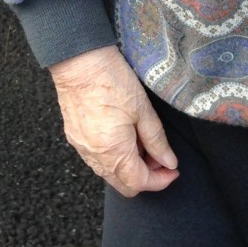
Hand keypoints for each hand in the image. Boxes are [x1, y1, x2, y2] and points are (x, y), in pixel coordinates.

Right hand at [49, 44, 178, 196]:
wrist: (78, 60)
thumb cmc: (111, 80)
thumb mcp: (143, 109)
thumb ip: (157, 140)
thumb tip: (169, 162)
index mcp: (114, 152)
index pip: (140, 183)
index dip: (160, 180)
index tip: (172, 170)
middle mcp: (95, 157)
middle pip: (124, 185)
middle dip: (145, 177)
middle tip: (159, 157)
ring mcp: (82, 148)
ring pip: (109, 174)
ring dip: (129, 167)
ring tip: (141, 142)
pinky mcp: (74, 138)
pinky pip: (96, 160)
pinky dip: (113, 157)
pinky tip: (122, 136)